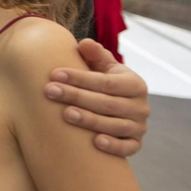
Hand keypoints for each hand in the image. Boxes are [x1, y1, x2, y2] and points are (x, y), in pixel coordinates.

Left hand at [45, 40, 149, 156]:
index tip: (55, 74)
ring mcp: (139, 126)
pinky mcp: (136, 144)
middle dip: (76, 96)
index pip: (105, 82)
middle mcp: (141, 106)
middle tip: (49, 91)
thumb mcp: (104, 68)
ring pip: (115, 125)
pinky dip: (114, 146)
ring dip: (89, 120)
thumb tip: (83, 43)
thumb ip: (95, 55)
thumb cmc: (106, 86)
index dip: (80, 78)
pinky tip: (96, 142)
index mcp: (134, 84)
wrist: (121, 112)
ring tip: (65, 114)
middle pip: (106, 103)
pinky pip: (128, 147)